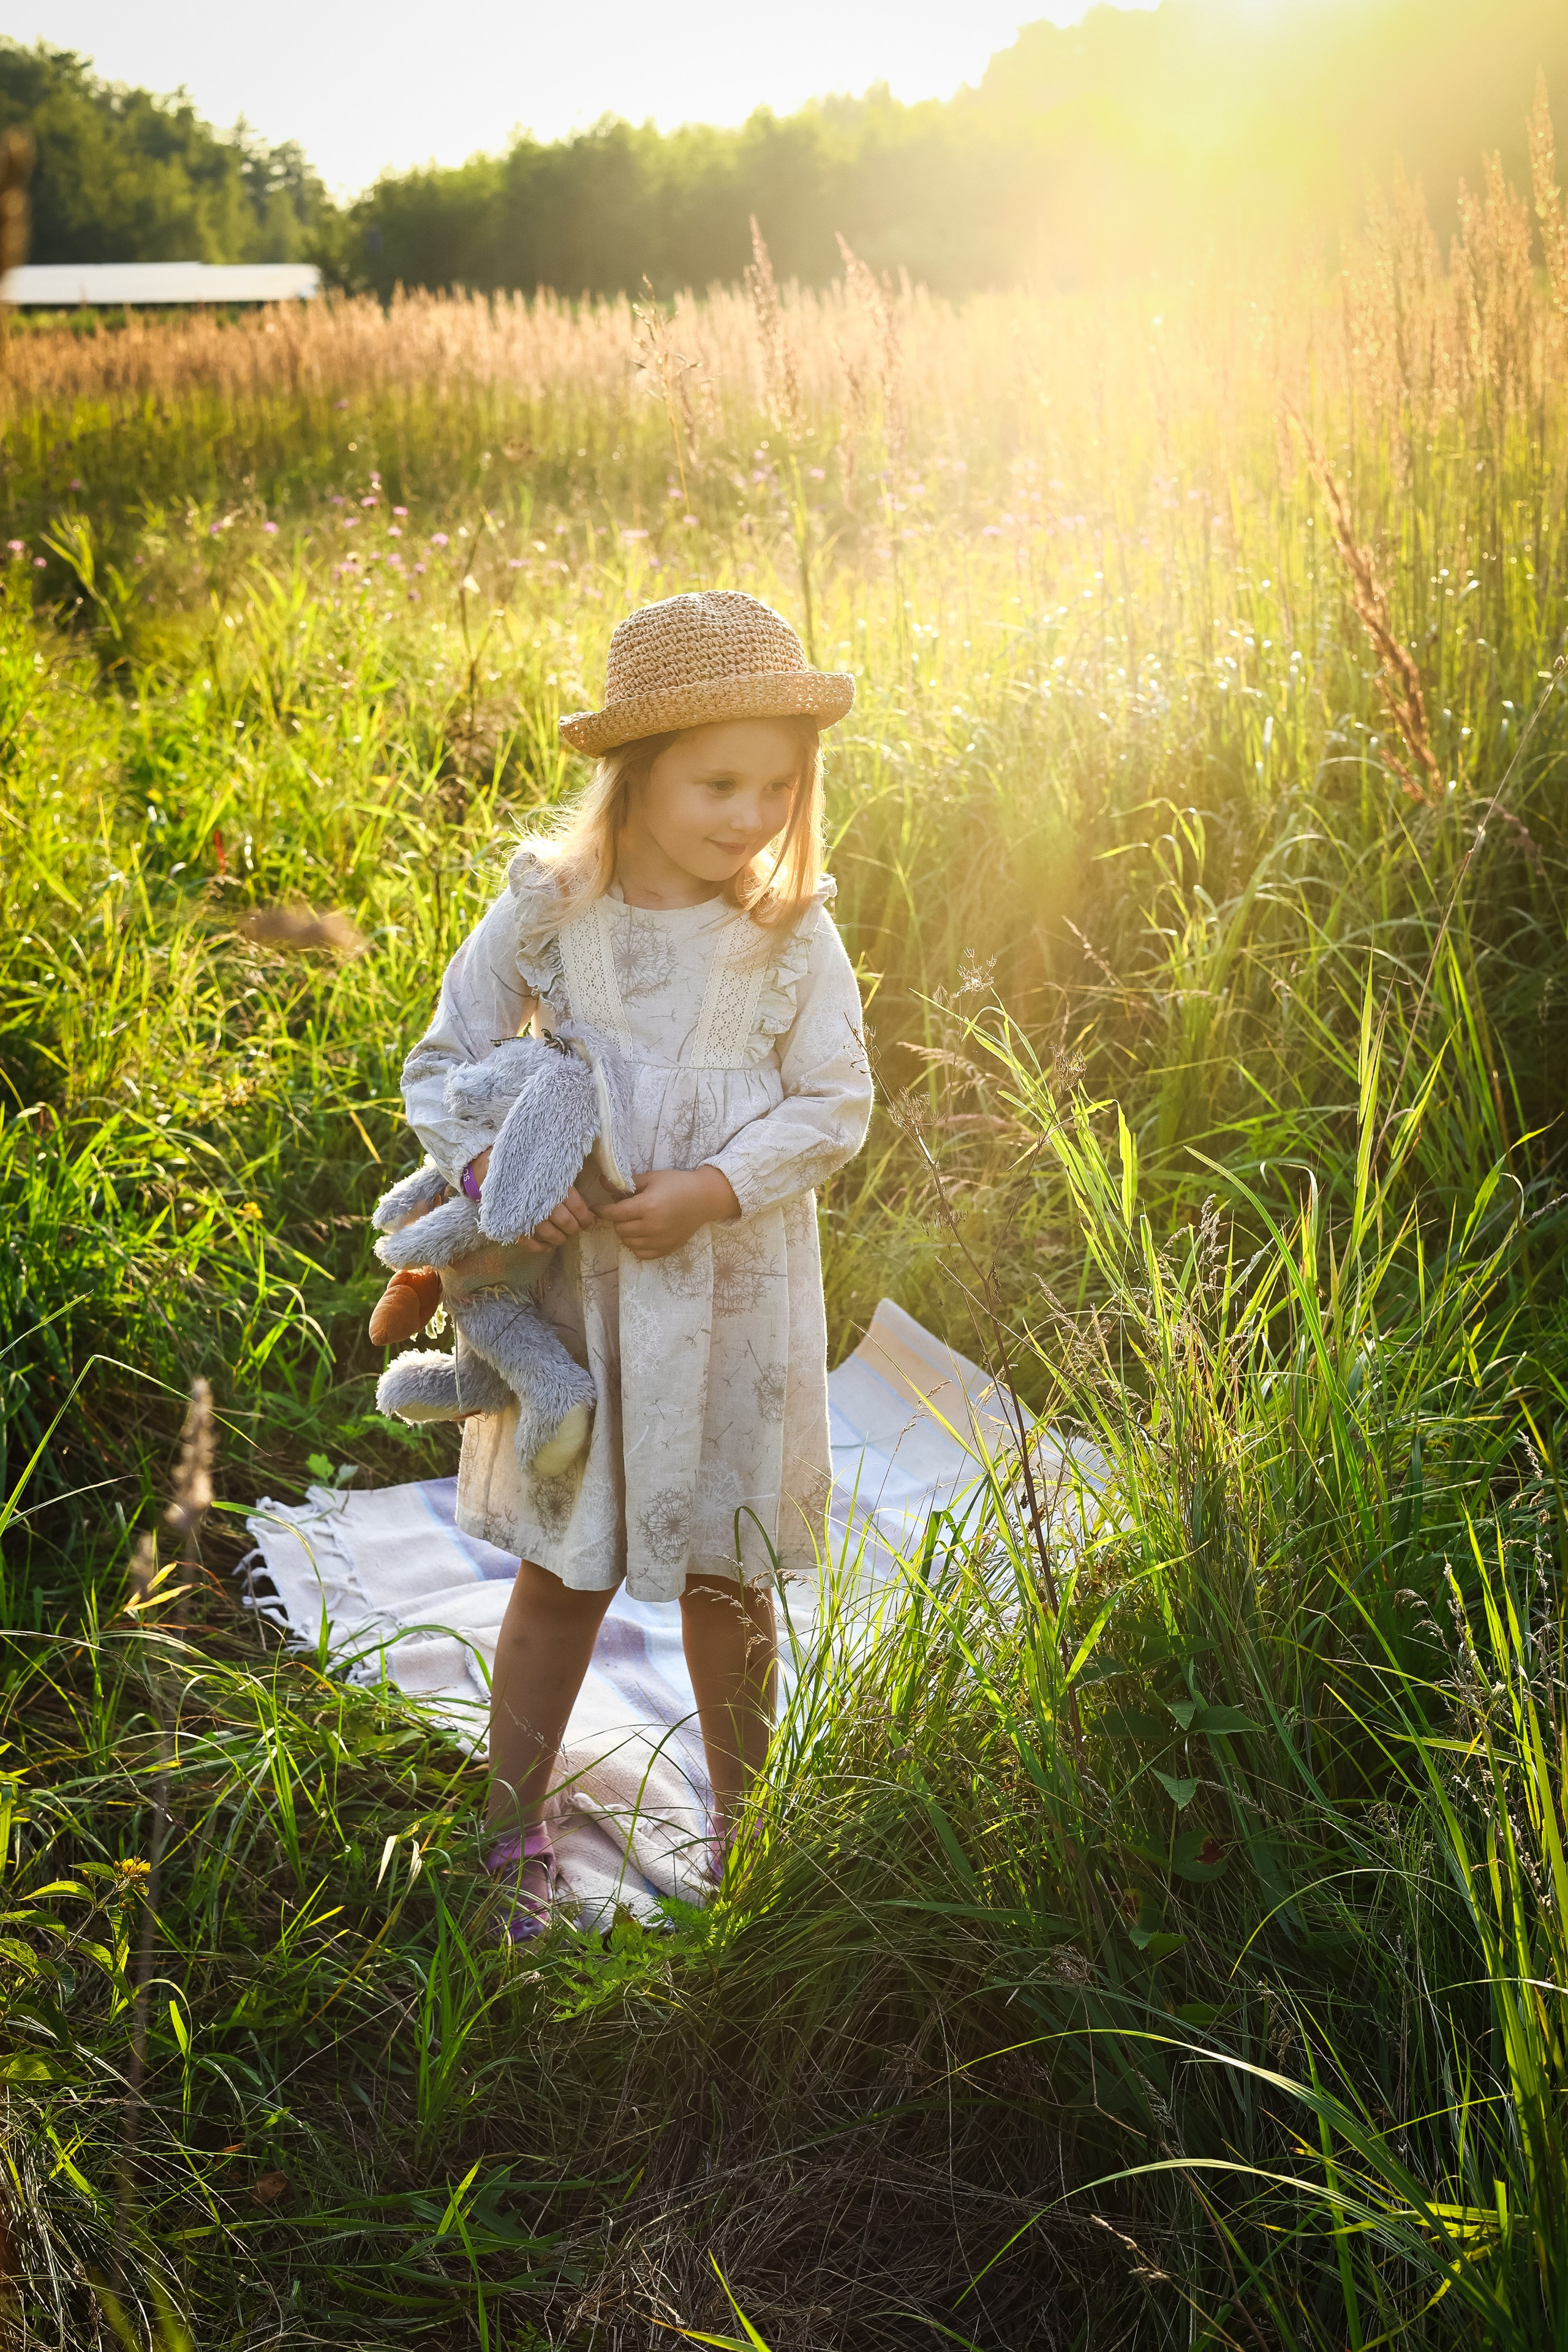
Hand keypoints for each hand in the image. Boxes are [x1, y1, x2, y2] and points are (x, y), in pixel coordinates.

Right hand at [458, 1150, 596, 1256]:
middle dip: (573, 1228)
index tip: (590, 1222)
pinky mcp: (513, 1226)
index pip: (577, 1207)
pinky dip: (541, 1247)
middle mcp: (542, 1202)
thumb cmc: (528, 1167)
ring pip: (550, 1235)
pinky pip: (530, 1244)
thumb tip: (585, 1195)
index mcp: (554, 1186)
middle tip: (575, 1228)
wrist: (493, 1168)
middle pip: (566, 1223)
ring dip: (559, 1238)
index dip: (586, 1218)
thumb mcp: (552, 1167)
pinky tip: (547, 1246)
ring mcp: (527, 1216)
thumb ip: (566, 1180)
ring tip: (561, 1236)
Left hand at [599, 1166, 739, 1261]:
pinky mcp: (666, 1248)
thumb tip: (602, 1183)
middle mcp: (653, 1226)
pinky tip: (642, 1235)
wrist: (703, 1198)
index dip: (602, 1210)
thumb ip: (626, 1184)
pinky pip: (641, 1254)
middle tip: (624, 1211)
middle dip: (617, 1219)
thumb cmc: (676, 1184)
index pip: (615, 1213)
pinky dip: (636, 1245)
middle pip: (620, 1228)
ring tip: (633, 1222)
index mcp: (648, 1206)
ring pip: (628, 1242)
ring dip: (626, 1232)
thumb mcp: (651, 1178)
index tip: (596, 1208)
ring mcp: (660, 1240)